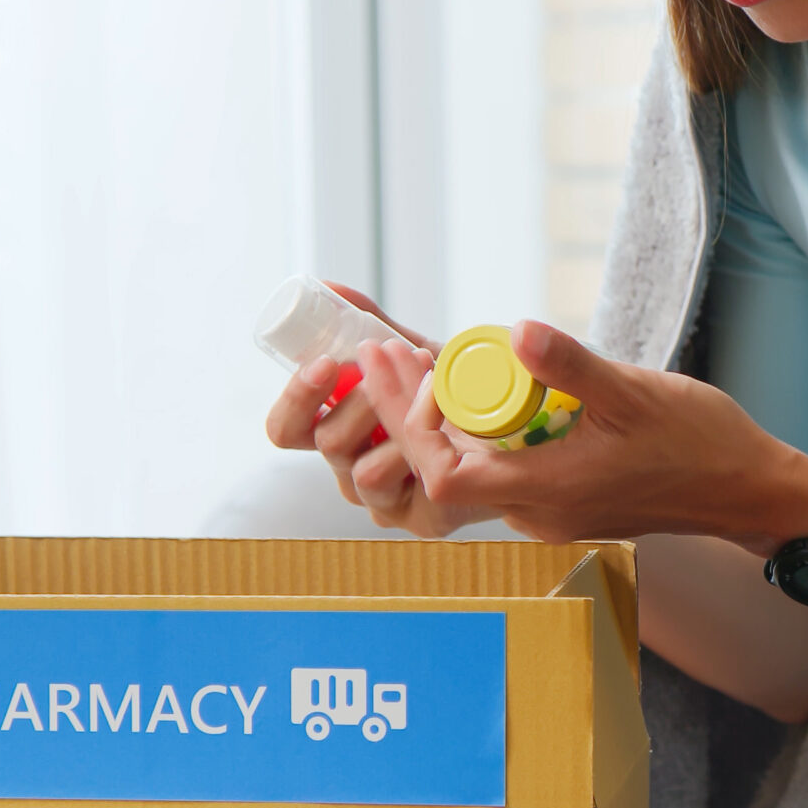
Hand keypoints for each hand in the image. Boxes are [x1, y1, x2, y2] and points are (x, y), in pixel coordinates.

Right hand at [260, 284, 495, 536]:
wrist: (521, 423)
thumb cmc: (455, 390)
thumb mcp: (410, 352)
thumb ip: (368, 324)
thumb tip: (327, 287)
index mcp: (337, 433)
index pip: (286, 430)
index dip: (296, 398)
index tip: (326, 362)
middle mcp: (351, 471)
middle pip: (324, 443)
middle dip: (362, 397)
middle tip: (394, 362)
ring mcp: (385, 501)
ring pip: (360, 471)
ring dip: (396, 420)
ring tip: (431, 385)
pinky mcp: (422, 520)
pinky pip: (407, 488)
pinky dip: (424, 447)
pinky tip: (448, 421)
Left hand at [354, 320, 807, 550]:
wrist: (748, 490)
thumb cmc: (701, 445)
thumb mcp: (635, 392)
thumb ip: (572, 366)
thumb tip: (515, 332)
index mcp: (548, 491)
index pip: (443, 475)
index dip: (407, 423)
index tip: (397, 364)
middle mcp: (538, 511)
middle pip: (443, 472)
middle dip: (406, 414)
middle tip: (389, 354)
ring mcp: (550, 510)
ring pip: (469, 471)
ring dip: (436, 423)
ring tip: (417, 364)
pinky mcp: (563, 500)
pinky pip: (499, 469)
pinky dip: (472, 432)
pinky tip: (470, 390)